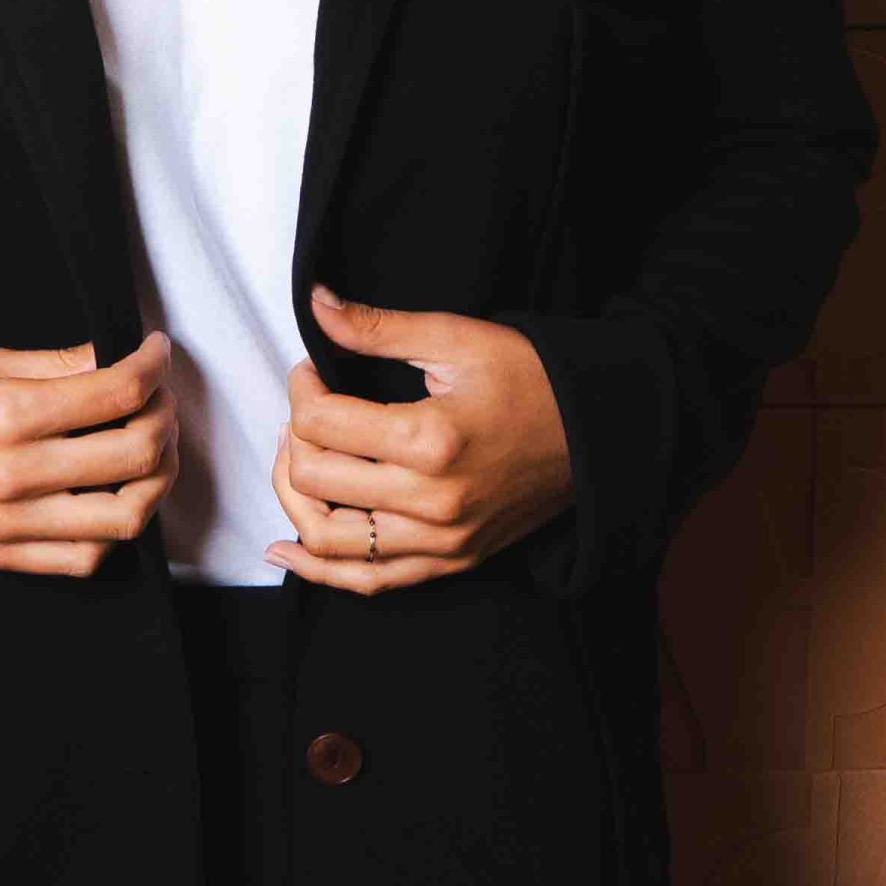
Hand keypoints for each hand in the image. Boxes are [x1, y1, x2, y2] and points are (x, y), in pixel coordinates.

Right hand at [0, 329, 177, 575]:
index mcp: (7, 415)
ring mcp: (7, 525)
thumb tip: (108, 359)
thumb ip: (47, 365)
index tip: (156, 352)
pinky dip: (111, 532)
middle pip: (134, 456)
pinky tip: (110, 498)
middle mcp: (14, 476)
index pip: (116, 394)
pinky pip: (80, 560)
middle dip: (165, 418)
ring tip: (150, 452)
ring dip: (153, 482)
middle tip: (160, 397)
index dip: (152, 367)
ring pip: (122, 520)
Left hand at [264, 284, 572, 590]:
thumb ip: (377, 327)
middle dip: (294, 436)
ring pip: (327, 541)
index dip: (301, 388)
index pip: (320, 423)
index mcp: (431, 440)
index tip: (313, 369)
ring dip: (294, 500)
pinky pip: (368, 582)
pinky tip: (285, 547)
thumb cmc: (530, 378)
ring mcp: (441, 542)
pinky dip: (319, 570)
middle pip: (313, 480)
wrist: (599, 432)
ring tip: (297, 460)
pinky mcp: (450, 562)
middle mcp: (432, 502)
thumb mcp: (456, 338)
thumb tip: (316, 303)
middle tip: (309, 407)